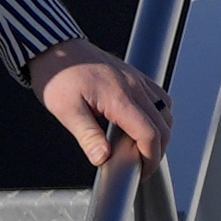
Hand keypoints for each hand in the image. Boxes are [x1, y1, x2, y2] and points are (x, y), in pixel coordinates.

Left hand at [27, 37, 172, 168]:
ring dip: (161, 133)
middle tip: (141, 166)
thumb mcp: (66, 110)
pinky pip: (159, 97)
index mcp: (119, 97)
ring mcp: (136, 79)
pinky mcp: (134, 75)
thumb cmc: (58, 75)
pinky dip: (159, 115)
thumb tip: (103, 158)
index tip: (141, 172)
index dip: (150, 158)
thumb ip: (87, 135)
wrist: (55, 48)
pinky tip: (143, 124)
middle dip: (157, 151)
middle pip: (163, 125)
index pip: (149, 133)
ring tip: (142, 149)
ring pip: (166, 111)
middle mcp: (134, 86)